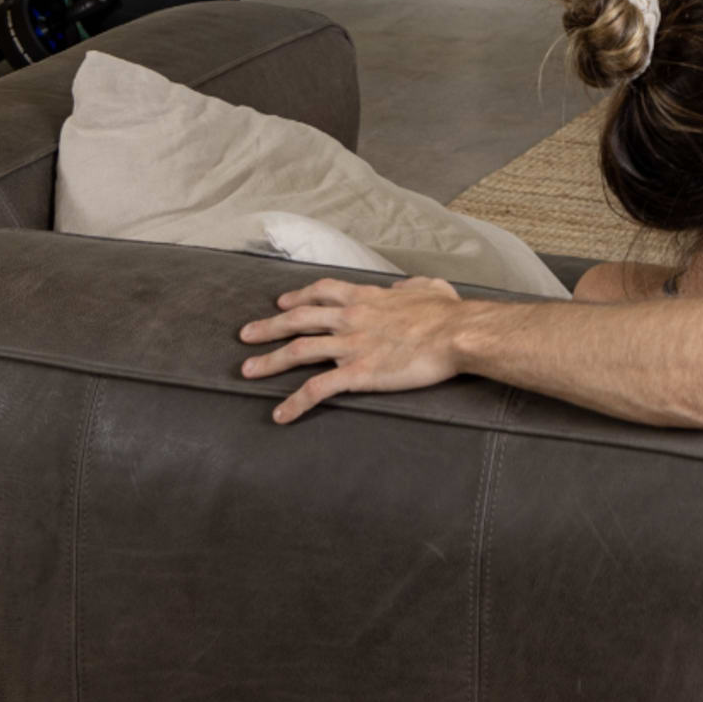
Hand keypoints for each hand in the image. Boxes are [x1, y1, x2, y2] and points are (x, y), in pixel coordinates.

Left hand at [238, 275, 469, 423]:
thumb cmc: (448, 312)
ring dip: (269, 361)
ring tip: (247, 371)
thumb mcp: (429, 287)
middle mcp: (350, 318)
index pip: (322, 292)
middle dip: (268, 327)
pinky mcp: (357, 373)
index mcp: (366, 297)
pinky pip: (317, 389)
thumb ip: (409, 286)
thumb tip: (400, 287)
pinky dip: (295, 403)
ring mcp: (350, 345)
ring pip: (298, 351)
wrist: (456, 334)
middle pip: (298, 319)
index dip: (298, 296)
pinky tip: (280, 415)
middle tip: (246, 335)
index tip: (281, 301)